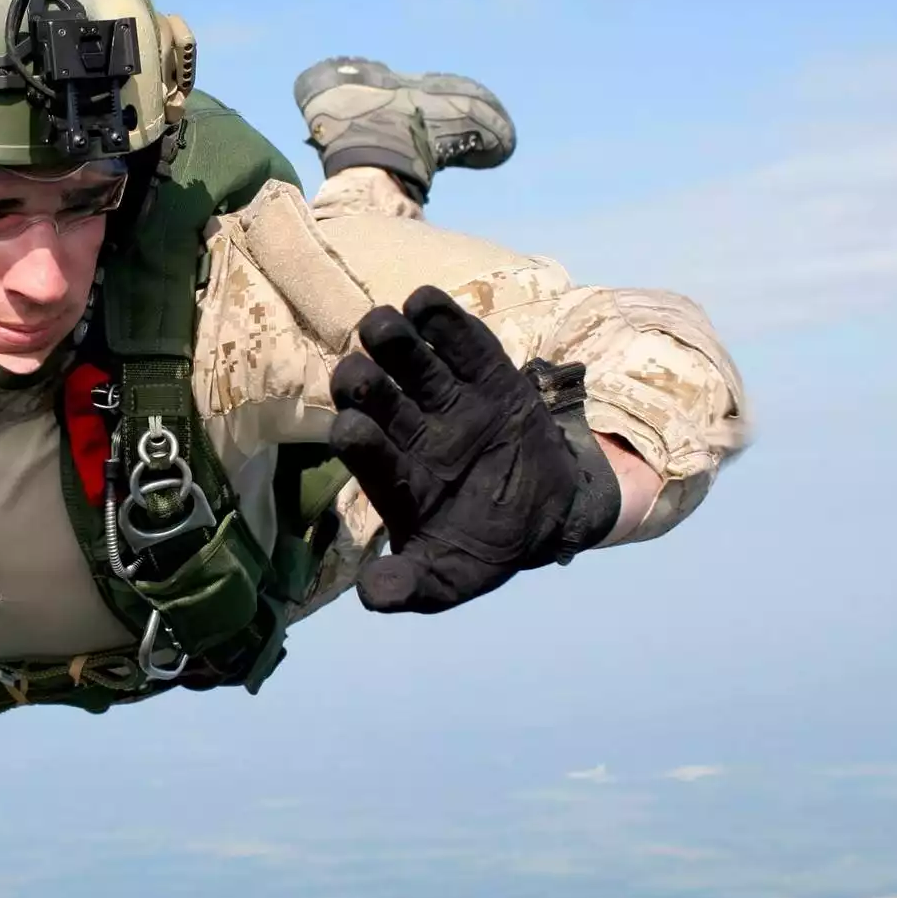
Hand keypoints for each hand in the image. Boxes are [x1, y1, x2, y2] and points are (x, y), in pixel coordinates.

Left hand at [327, 286, 619, 613]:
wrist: (545, 515)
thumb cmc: (479, 549)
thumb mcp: (447, 580)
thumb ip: (409, 584)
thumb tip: (373, 596)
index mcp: (393, 477)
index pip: (366, 453)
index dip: (357, 439)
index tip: (351, 430)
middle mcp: (410, 429)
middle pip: (376, 398)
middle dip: (363, 383)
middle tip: (356, 371)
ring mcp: (446, 398)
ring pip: (410, 362)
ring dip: (393, 340)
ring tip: (383, 323)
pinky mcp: (485, 374)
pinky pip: (461, 342)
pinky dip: (444, 321)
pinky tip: (424, 301)